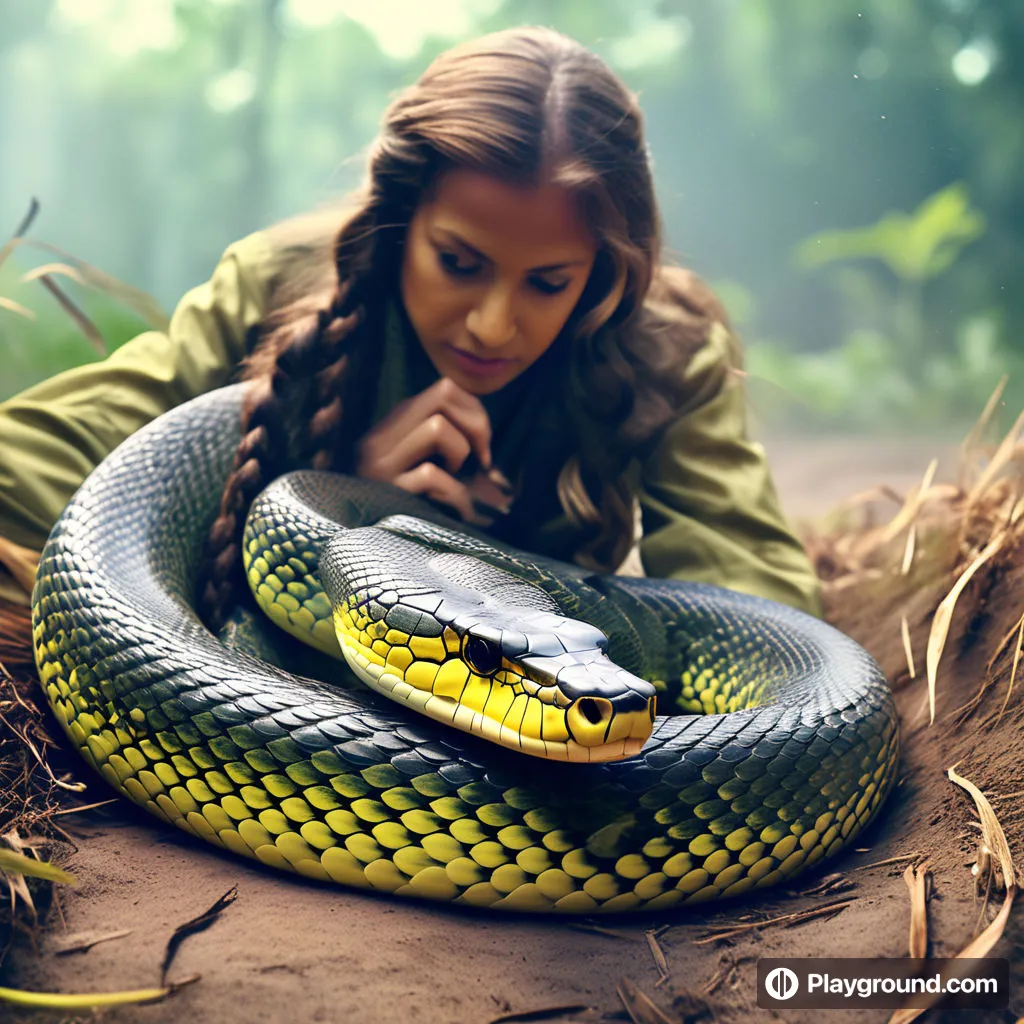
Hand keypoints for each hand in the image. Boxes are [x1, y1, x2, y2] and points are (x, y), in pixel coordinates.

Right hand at [355, 377, 509, 523]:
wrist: (375, 554)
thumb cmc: (418, 507)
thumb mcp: (427, 464)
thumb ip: (447, 438)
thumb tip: (484, 430)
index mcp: (392, 426)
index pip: (444, 387)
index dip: (475, 411)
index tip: (482, 447)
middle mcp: (380, 437)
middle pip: (442, 392)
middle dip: (476, 424)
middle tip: (481, 460)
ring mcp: (378, 465)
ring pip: (437, 427)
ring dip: (460, 454)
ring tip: (454, 480)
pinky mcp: (385, 493)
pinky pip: (432, 474)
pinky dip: (456, 494)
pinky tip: (458, 512)